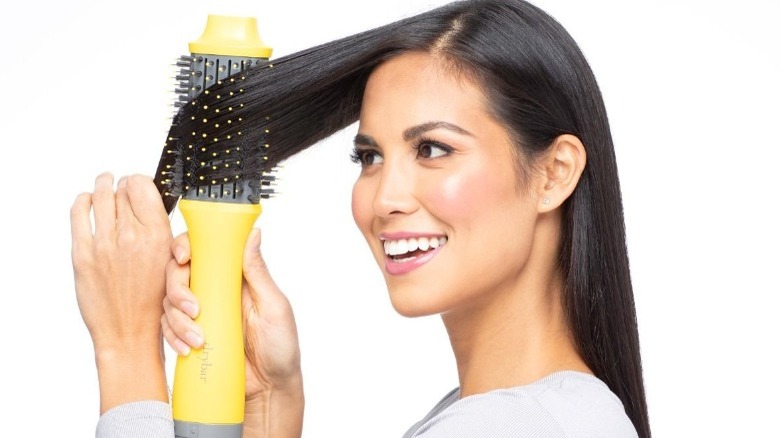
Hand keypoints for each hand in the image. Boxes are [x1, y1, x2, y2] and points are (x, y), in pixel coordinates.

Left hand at [71, 173, 172, 411]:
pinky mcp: (83, 254)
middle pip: (122, 190)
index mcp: (159, 235)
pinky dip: (82, 202)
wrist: (131, 332)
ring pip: (100, 196)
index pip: (143, 187)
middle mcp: (132, 236)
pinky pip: (79, 214)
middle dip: (122, 186)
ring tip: (104, 182)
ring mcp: (105, 245)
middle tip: (122, 187)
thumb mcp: (169, 260)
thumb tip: (145, 204)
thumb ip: (158, 230)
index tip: (137, 183)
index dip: (139, 182)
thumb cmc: (153, 301)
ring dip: (102, 185)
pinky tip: (86, 200)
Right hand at [163, 228, 302, 435]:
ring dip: (177, 319)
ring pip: (170, 301)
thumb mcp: (274, 307)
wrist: (270, 391)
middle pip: (179, 273)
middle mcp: (216, 291)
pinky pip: (169, 328)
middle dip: (178, 288)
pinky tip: (187, 349)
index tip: (182, 257)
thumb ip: (258, 271)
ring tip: (198, 340)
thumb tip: (253, 233)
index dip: (187, 246)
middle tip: (194, 309)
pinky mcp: (191, 335)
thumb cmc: (281, 348)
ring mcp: (202, 313)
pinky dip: (172, 336)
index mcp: (237, 277)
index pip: (206, 249)